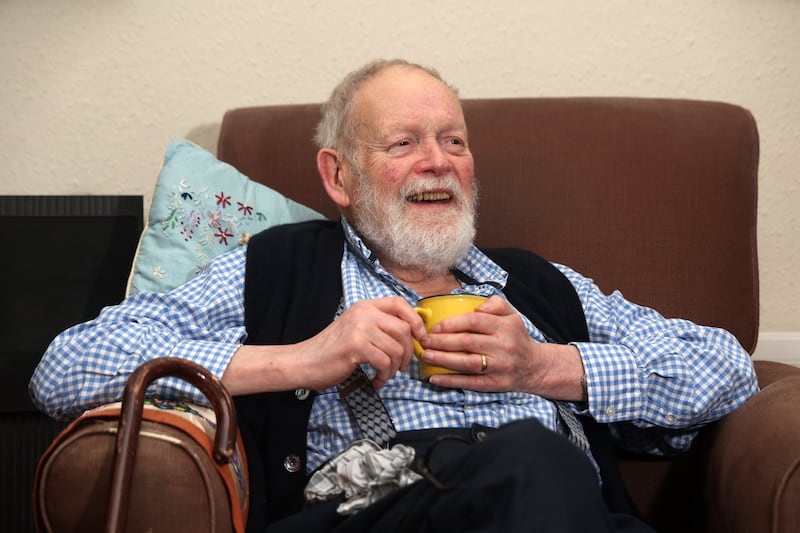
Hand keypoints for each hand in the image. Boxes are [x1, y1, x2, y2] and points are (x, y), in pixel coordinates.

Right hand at [294, 296, 427, 389]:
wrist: (305, 362)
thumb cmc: (332, 350)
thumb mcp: (356, 329)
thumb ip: (379, 326)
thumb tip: (411, 332)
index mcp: (365, 306)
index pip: (400, 303)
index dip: (416, 320)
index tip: (421, 337)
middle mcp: (364, 313)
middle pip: (404, 329)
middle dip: (408, 352)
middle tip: (401, 367)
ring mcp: (359, 328)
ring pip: (396, 348)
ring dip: (395, 368)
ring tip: (385, 375)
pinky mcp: (356, 346)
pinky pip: (385, 362)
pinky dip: (384, 376)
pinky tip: (376, 380)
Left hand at [418, 296, 585, 399]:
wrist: (534, 366)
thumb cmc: (516, 337)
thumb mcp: (512, 315)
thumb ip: (495, 304)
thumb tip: (477, 306)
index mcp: (505, 327)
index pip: (474, 321)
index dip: (452, 323)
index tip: (435, 327)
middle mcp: (504, 347)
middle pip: (468, 343)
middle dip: (442, 342)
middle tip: (425, 341)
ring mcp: (500, 367)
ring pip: (468, 363)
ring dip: (443, 360)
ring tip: (426, 356)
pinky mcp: (496, 384)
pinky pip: (471, 383)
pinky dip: (451, 381)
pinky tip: (435, 378)